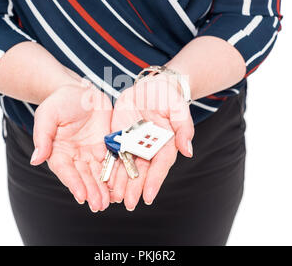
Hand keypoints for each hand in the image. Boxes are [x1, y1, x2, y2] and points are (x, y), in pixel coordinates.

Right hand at [30, 80, 111, 211]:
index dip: (74, 184)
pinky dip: (116, 174)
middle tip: (100, 206)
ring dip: (103, 188)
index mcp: (58, 151)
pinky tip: (121, 185)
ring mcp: (91, 152)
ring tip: (110, 202)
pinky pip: (112, 161)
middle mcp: (75, 156)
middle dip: (92, 192)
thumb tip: (35, 159)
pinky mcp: (106, 146)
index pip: (66, 171)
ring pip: (98, 173)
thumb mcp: (47, 115)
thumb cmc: (59, 101)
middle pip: (84, 177)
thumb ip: (42, 137)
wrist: (80, 90)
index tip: (81, 196)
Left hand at [108, 74, 193, 209]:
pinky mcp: (120, 138)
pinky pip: (114, 155)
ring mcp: (134, 144)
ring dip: (120, 183)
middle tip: (128, 203)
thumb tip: (188, 151)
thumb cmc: (168, 97)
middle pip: (141, 172)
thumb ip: (184, 129)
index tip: (148, 197)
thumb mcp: (179, 108)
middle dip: (134, 188)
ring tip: (114, 198)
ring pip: (126, 167)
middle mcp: (149, 149)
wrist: (151, 87)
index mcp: (165, 145)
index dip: (154, 181)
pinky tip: (103, 180)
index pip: (160, 166)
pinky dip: (109, 168)